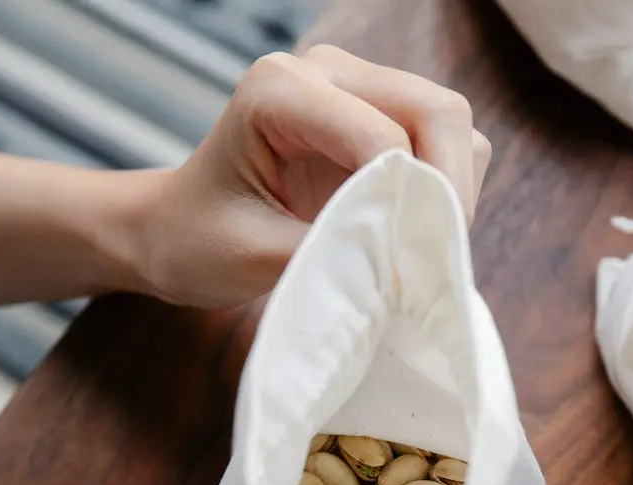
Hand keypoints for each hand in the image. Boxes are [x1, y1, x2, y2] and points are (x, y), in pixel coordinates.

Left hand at [134, 45, 492, 308]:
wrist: (181, 231)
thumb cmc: (201, 242)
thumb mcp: (254, 257)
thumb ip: (331, 251)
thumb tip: (408, 258)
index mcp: (280, 89)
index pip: (383, 135)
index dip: (414, 200)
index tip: (412, 265)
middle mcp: (325, 70)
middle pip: (437, 111)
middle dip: (449, 188)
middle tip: (439, 255)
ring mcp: (358, 86)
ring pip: (450, 124)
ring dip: (451, 188)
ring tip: (422, 245)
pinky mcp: (381, 113)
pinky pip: (445, 142)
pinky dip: (444, 188)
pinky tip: (412, 227)